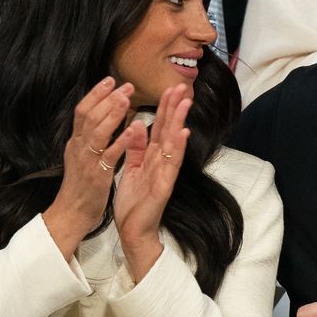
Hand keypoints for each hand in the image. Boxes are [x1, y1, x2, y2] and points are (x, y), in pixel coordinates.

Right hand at [43, 77, 137, 259]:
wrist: (72, 214)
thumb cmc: (80, 186)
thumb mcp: (81, 157)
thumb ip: (88, 138)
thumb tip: (99, 118)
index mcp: (76, 142)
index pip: (82, 111)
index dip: (96, 94)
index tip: (110, 80)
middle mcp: (78, 147)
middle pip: (89, 116)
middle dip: (107, 98)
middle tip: (125, 86)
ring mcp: (86, 161)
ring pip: (97, 131)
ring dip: (112, 113)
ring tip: (126, 98)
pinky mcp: (97, 176)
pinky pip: (109, 155)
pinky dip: (119, 141)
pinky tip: (131, 130)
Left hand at [114, 84, 191, 280]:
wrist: (133, 230)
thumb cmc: (133, 202)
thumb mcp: (131, 168)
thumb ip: (135, 147)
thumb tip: (137, 123)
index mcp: (152, 157)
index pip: (159, 127)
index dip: (165, 107)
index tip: (169, 88)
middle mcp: (161, 162)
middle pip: (169, 130)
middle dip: (175, 108)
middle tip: (182, 86)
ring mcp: (165, 173)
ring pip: (173, 143)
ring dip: (179, 122)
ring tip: (185, 102)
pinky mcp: (164, 186)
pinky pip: (171, 165)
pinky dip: (177, 149)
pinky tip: (182, 134)